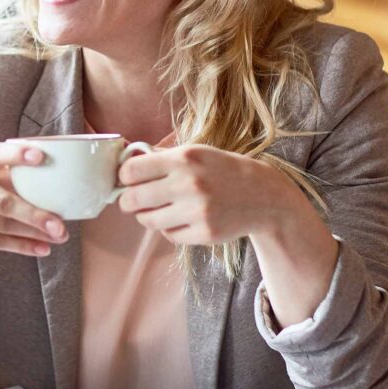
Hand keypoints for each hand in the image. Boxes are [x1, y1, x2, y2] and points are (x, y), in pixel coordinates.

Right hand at [0, 142, 66, 256]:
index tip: (42, 157)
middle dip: (35, 215)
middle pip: (3, 202)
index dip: (17, 155)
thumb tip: (59, 178)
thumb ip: (11, 172)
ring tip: (59, 236)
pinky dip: (22, 246)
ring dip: (34, 233)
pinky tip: (42, 248)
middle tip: (61, 224)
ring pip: (3, 226)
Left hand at [117, 144, 304, 244]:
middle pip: (132, 199)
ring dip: (147, 216)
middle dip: (127, 201)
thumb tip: (123, 163)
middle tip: (132, 201)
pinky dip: (169, 229)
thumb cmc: (221, 171)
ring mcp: (197, 211)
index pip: (131, 170)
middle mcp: (189, 184)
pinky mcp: (204, 233)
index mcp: (183, 158)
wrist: (264, 196)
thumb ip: (161, 158)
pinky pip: (168, 235)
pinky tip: (182, 219)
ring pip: (147, 220)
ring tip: (159, 209)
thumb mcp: (195, 153)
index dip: (123, 177)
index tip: (127, 180)